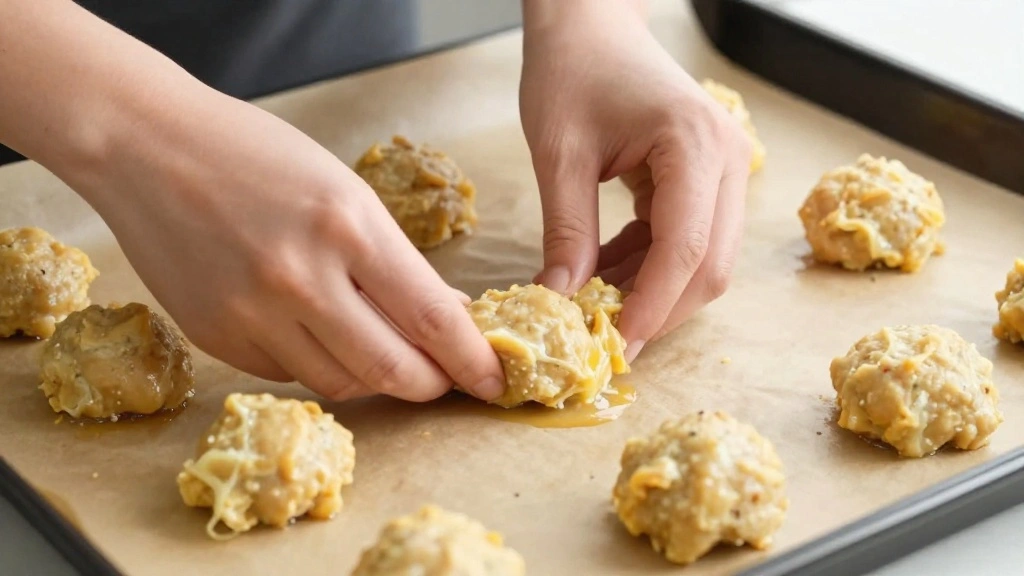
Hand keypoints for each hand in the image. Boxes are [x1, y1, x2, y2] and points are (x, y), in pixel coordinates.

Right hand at [70, 87, 504, 402]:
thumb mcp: (346, 193)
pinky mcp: (217, 337)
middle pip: (392, 371)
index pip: (431, 319)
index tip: (494, 378)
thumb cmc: (258, 156)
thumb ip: (396, 262)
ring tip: (387, 353)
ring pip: (342, 383)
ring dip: (377, 378)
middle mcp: (301, 279)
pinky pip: (290, 373)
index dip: (472, 360)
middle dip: (432, 385)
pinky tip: (320, 333)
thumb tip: (448, 317)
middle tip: (447, 380)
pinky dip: (319, 363)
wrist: (148, 148)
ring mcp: (252, 314)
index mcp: (347, 227)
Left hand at [520, 0, 751, 360]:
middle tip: (606, 339)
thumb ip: (566, 230)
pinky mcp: (707, 179)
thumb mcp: (558, 153)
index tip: (615, 343)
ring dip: (654, 291)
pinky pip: (689, 241)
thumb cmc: (571, 71)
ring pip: (706, 260)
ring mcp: (723, 170)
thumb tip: (562, 300)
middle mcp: (724, 159)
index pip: (685, 248)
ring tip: (595, 303)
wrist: (591, 26)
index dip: (652, 305)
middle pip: (711, 265)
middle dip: (661, 310)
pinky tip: (606, 271)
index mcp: (693, 144)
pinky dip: (650, 266)